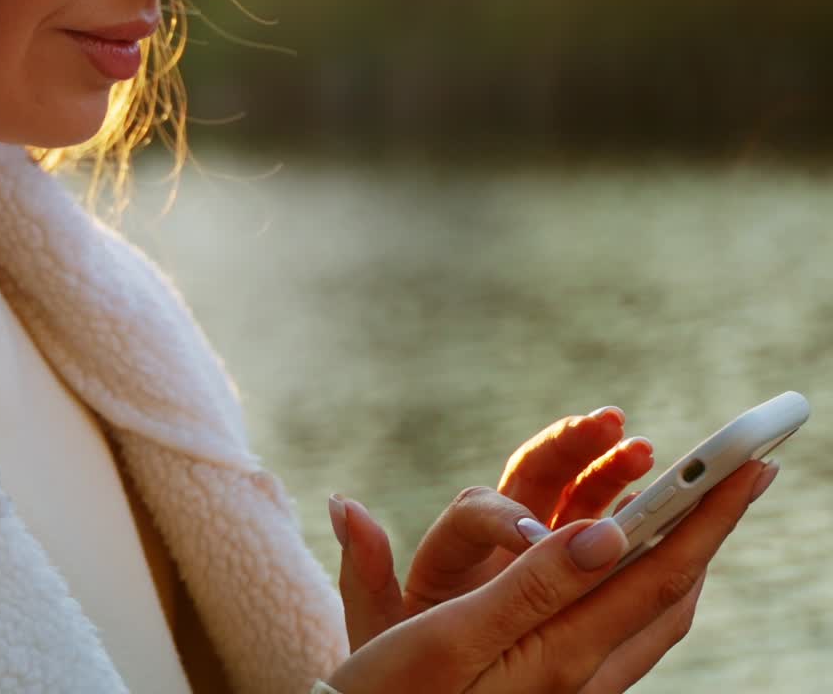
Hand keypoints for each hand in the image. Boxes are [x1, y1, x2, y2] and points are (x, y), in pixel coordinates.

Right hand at [320, 458, 775, 693]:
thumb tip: (605, 533)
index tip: (745, 467)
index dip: (704, 517)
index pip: (655, 574)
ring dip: (682, 550)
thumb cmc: (393, 692)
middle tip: (743, 470)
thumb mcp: (449, 637)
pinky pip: (627, 627)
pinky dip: (647, 579)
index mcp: (559, 653)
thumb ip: (530, 585)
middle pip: (671, 593)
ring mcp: (575, 685)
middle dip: (711, 526)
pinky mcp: (558, 687)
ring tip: (694, 502)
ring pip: (654, 614)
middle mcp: (582, 674)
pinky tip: (629, 559)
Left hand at [330, 405, 651, 642]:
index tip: (533, 538)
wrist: (422, 679)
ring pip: (575, 492)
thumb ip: (365, 568)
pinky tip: (667, 498)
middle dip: (572, 447)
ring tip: (643, 446)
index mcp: (450, 550)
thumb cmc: (397, 657)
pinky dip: (631, 509)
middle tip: (611, 424)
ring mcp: (536, 548)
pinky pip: (603, 527)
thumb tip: (341, 504)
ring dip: (609, 466)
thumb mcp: (376, 619)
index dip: (505, 520)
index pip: (478, 513)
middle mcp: (495, 536)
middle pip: (534, 475)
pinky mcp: (567, 566)